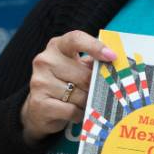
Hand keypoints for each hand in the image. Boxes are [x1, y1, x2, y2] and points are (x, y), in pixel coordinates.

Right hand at [20, 30, 115, 145]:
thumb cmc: (64, 83)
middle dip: (94, 86)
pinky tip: (75, 112)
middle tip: (96, 91)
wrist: (39, 109)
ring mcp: (40, 81)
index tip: (112, 56)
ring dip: (87, 102)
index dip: (95, 46)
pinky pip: (72, 110)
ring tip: (82, 102)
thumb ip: (93, 63)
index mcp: (56, 46)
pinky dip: (78, 114)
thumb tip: (115, 64)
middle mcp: (44, 61)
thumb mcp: (76, 68)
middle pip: (84, 75)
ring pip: (79, 95)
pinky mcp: (39, 102)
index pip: (76, 39)